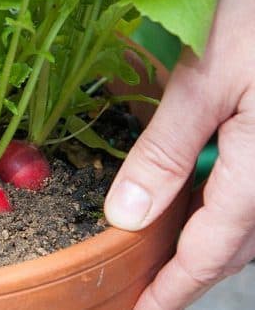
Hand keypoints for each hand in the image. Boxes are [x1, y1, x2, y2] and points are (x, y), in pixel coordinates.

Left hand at [104, 0, 254, 309]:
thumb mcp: (204, 79)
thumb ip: (165, 151)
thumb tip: (124, 215)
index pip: (212, 249)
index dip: (174, 287)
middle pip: (237, 245)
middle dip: (191, 270)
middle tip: (147, 287)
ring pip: (252, 222)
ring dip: (210, 241)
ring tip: (165, 251)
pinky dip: (227, 206)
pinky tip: (197, 196)